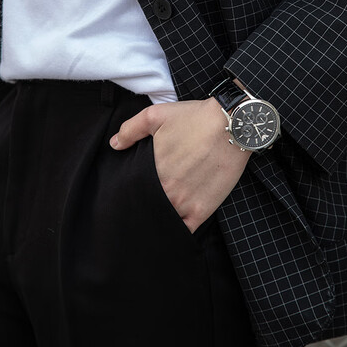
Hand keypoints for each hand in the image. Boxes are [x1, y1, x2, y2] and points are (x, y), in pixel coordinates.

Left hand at [110, 97, 251, 232]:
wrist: (232, 125)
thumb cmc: (194, 118)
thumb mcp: (156, 115)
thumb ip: (130, 129)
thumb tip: (114, 145)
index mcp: (150, 171)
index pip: (133, 190)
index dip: (132, 191)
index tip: (132, 191)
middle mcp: (165, 191)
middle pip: (146, 206)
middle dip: (143, 205)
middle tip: (144, 203)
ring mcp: (184, 203)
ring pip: (163, 219)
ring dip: (159, 218)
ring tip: (159, 215)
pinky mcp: (202, 210)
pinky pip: (185, 230)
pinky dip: (178, 231)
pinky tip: (174, 227)